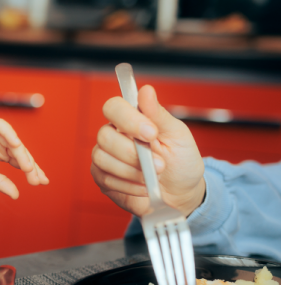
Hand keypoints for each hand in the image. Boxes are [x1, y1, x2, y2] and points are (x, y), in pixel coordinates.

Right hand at [0, 116, 48, 198]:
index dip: (32, 169)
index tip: (42, 181)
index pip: (21, 160)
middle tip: (36, 178)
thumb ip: (2, 183)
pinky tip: (16, 146)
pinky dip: (10, 135)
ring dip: (21, 154)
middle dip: (30, 165)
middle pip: (20, 151)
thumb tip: (17, 195)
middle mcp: (1, 140)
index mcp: (2, 152)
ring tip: (28, 167)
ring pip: (13, 141)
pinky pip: (2, 127)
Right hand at [90, 85, 205, 216]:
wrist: (181, 194)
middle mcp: (114, 136)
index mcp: (131, 120)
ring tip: (153, 176)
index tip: (151, 133)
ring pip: (102, 158)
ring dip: (132, 171)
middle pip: (104, 135)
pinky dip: (129, 185)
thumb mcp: (177, 135)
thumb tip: (146, 91)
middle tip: (158, 163)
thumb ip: (159, 114)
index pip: (113, 107)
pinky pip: (106, 179)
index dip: (128, 119)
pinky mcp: (103, 179)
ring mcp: (105, 158)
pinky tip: (144, 186)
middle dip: (131, 152)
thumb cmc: (180, 162)